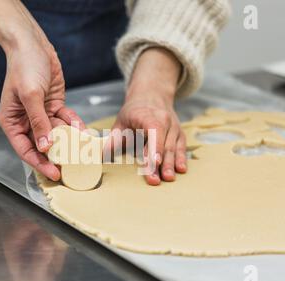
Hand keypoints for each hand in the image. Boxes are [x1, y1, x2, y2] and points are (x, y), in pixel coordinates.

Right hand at [0, 0, 84, 180]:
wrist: (33, 44)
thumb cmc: (24, 66)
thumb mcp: (31, 95)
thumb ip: (38, 122)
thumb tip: (44, 146)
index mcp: (13, 122)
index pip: (25, 150)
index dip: (39, 163)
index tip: (55, 173)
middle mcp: (26, 122)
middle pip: (42, 146)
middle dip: (57, 155)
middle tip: (73, 165)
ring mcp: (41, 115)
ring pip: (57, 134)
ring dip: (69, 140)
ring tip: (82, 149)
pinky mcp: (53, 106)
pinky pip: (66, 121)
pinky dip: (74, 124)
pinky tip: (82, 130)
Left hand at [113, 48, 186, 185]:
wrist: (151, 97)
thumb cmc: (134, 112)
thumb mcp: (120, 122)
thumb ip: (113, 139)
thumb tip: (102, 154)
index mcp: (148, 115)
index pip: (154, 131)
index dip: (154, 146)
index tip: (154, 161)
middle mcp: (164, 119)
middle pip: (163, 143)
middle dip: (160, 163)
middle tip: (155, 179)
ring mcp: (174, 127)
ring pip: (174, 147)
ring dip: (171, 164)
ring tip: (168, 178)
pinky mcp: (179, 134)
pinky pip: (182, 147)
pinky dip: (182, 158)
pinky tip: (181, 170)